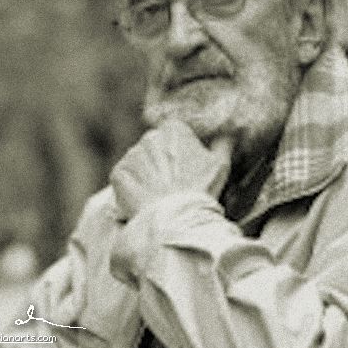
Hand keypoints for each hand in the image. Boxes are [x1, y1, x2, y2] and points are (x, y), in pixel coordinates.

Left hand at [110, 119, 232, 220]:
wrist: (175, 218)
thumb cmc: (200, 190)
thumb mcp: (220, 164)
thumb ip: (223, 142)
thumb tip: (229, 132)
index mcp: (173, 129)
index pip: (175, 136)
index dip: (181, 154)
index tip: (186, 170)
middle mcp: (149, 137)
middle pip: (154, 148)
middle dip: (161, 163)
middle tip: (173, 185)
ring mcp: (131, 155)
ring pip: (139, 164)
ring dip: (146, 175)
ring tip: (159, 196)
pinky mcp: (118, 174)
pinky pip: (125, 179)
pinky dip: (132, 188)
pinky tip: (145, 200)